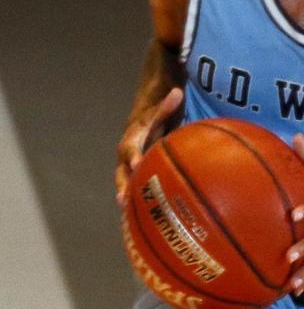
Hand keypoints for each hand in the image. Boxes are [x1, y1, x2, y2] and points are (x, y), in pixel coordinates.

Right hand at [115, 88, 183, 207]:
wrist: (149, 106)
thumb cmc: (158, 106)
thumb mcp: (163, 102)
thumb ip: (167, 103)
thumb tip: (177, 92)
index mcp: (134, 135)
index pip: (130, 146)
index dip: (132, 156)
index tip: (136, 166)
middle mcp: (129, 149)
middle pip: (122, 169)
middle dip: (122, 183)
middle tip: (123, 199)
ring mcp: (132, 160)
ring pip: (126, 179)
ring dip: (127, 195)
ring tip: (128, 214)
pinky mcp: (139, 167)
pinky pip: (136, 182)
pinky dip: (138, 197)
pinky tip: (142, 216)